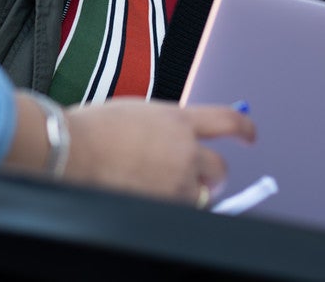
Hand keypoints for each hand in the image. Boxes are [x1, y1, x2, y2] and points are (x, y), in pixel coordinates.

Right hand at [62, 98, 254, 203]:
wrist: (74, 149)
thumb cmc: (94, 129)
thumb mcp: (136, 113)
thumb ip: (162, 125)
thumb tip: (172, 137)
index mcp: (177, 118)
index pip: (227, 120)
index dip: (244, 128)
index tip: (250, 134)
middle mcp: (184, 148)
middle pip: (221, 167)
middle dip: (213, 176)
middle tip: (201, 180)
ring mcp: (177, 178)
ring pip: (200, 194)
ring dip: (188, 194)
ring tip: (158, 188)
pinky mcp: (166, 202)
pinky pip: (179, 210)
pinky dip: (169, 207)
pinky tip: (145, 196)